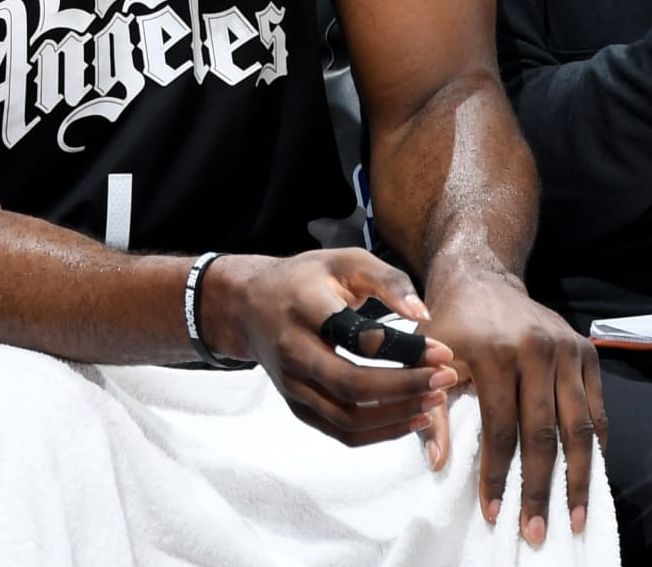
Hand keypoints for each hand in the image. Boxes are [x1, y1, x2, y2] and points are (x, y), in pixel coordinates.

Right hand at [211, 249, 459, 446]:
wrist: (247, 306)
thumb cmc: (304, 280)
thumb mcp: (343, 262)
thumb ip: (387, 280)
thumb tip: (423, 315)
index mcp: (304, 307)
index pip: (356, 336)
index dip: (405, 349)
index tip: (444, 352)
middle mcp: (292, 349)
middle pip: (352, 385)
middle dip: (407, 388)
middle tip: (447, 379)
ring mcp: (291, 383)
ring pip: (349, 417)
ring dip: (399, 415)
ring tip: (436, 399)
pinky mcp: (297, 406)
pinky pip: (342, 433)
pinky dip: (382, 433)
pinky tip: (412, 418)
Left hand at [427, 269, 605, 543]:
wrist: (480, 277)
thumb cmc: (447, 322)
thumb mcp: (428, 358)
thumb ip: (432, 409)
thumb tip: (439, 464)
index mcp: (495, 353)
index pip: (501, 428)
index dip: (499, 473)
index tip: (495, 510)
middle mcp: (537, 350)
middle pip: (544, 434)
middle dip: (540, 487)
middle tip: (537, 529)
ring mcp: (566, 350)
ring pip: (578, 426)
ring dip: (578, 477)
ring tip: (574, 516)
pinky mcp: (585, 352)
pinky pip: (595, 409)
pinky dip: (593, 444)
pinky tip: (587, 475)